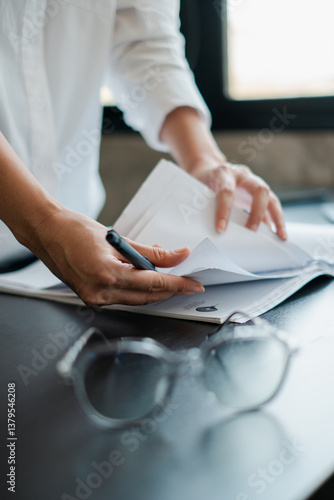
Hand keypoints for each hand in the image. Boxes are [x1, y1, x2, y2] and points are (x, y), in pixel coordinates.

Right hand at [30, 209, 203, 305]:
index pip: (153, 284)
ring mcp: (94, 298)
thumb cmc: (74, 229)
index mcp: (107, 274)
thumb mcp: (118, 238)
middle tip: (188, 281)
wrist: (45, 232)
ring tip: (168, 273)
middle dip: (170, 289)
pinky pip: (123, 298)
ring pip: (136, 300)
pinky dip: (137, 288)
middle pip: (147, 297)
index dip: (177, 285)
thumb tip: (177, 256)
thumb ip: (150, 253)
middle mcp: (100, 292)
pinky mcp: (91, 298)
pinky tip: (145, 275)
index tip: (194, 284)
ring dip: (155, 288)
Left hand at [190, 160, 286, 239]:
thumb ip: (202, 205)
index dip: (224, 210)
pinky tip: (277, 235)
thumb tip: (207, 232)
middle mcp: (242, 175)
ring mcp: (253, 182)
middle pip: (259, 190)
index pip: (227, 191)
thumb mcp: (197, 190)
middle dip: (257, 212)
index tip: (220, 229)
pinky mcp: (259, 193)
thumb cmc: (201, 182)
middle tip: (252, 231)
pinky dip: (275, 221)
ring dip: (277, 218)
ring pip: (271, 198)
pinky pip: (271, 206)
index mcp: (224, 173)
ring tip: (280, 236)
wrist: (207, 169)